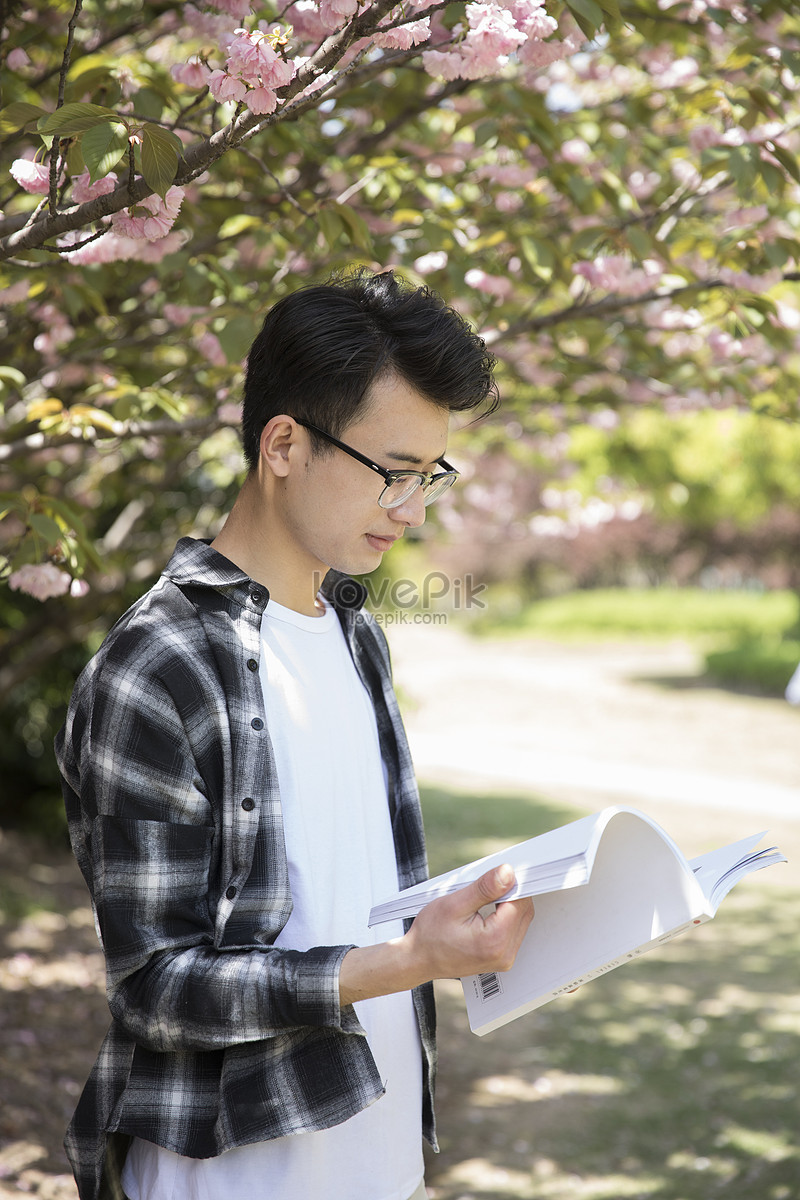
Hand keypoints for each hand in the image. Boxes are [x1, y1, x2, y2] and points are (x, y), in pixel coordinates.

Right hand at [403, 863, 533, 983]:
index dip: (512, 883)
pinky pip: (514, 930)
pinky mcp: (502, 959)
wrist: (418, 959)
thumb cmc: (431, 933)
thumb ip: (485, 888)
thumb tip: (508, 873)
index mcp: (494, 941)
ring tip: (484, 898)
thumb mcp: (454, 904)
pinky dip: (506, 916)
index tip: (500, 872)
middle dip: (511, 892)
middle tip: (489, 883)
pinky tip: (488, 910)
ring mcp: (504, 959)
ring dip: (509, 904)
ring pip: (521, 920)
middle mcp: (504, 954)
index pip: (520, 902)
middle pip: (524, 911)